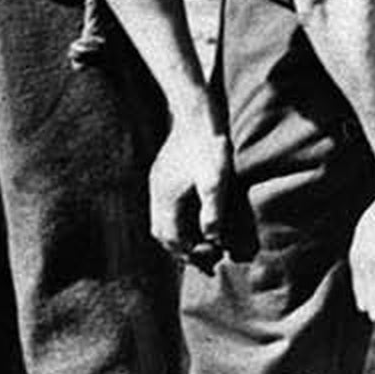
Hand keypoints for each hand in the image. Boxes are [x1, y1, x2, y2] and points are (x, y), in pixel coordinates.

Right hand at [148, 122, 239, 269]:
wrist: (197, 115)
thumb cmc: (209, 147)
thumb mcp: (217, 181)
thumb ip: (213, 211)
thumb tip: (212, 238)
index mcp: (168, 199)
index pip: (173, 240)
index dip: (193, 253)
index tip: (215, 255)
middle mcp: (157, 195)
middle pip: (163, 235)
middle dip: (184, 250)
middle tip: (208, 258)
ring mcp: (157, 185)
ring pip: (162, 222)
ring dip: (180, 237)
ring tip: (202, 244)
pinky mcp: (162, 177)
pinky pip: (164, 209)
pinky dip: (177, 222)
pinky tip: (194, 219)